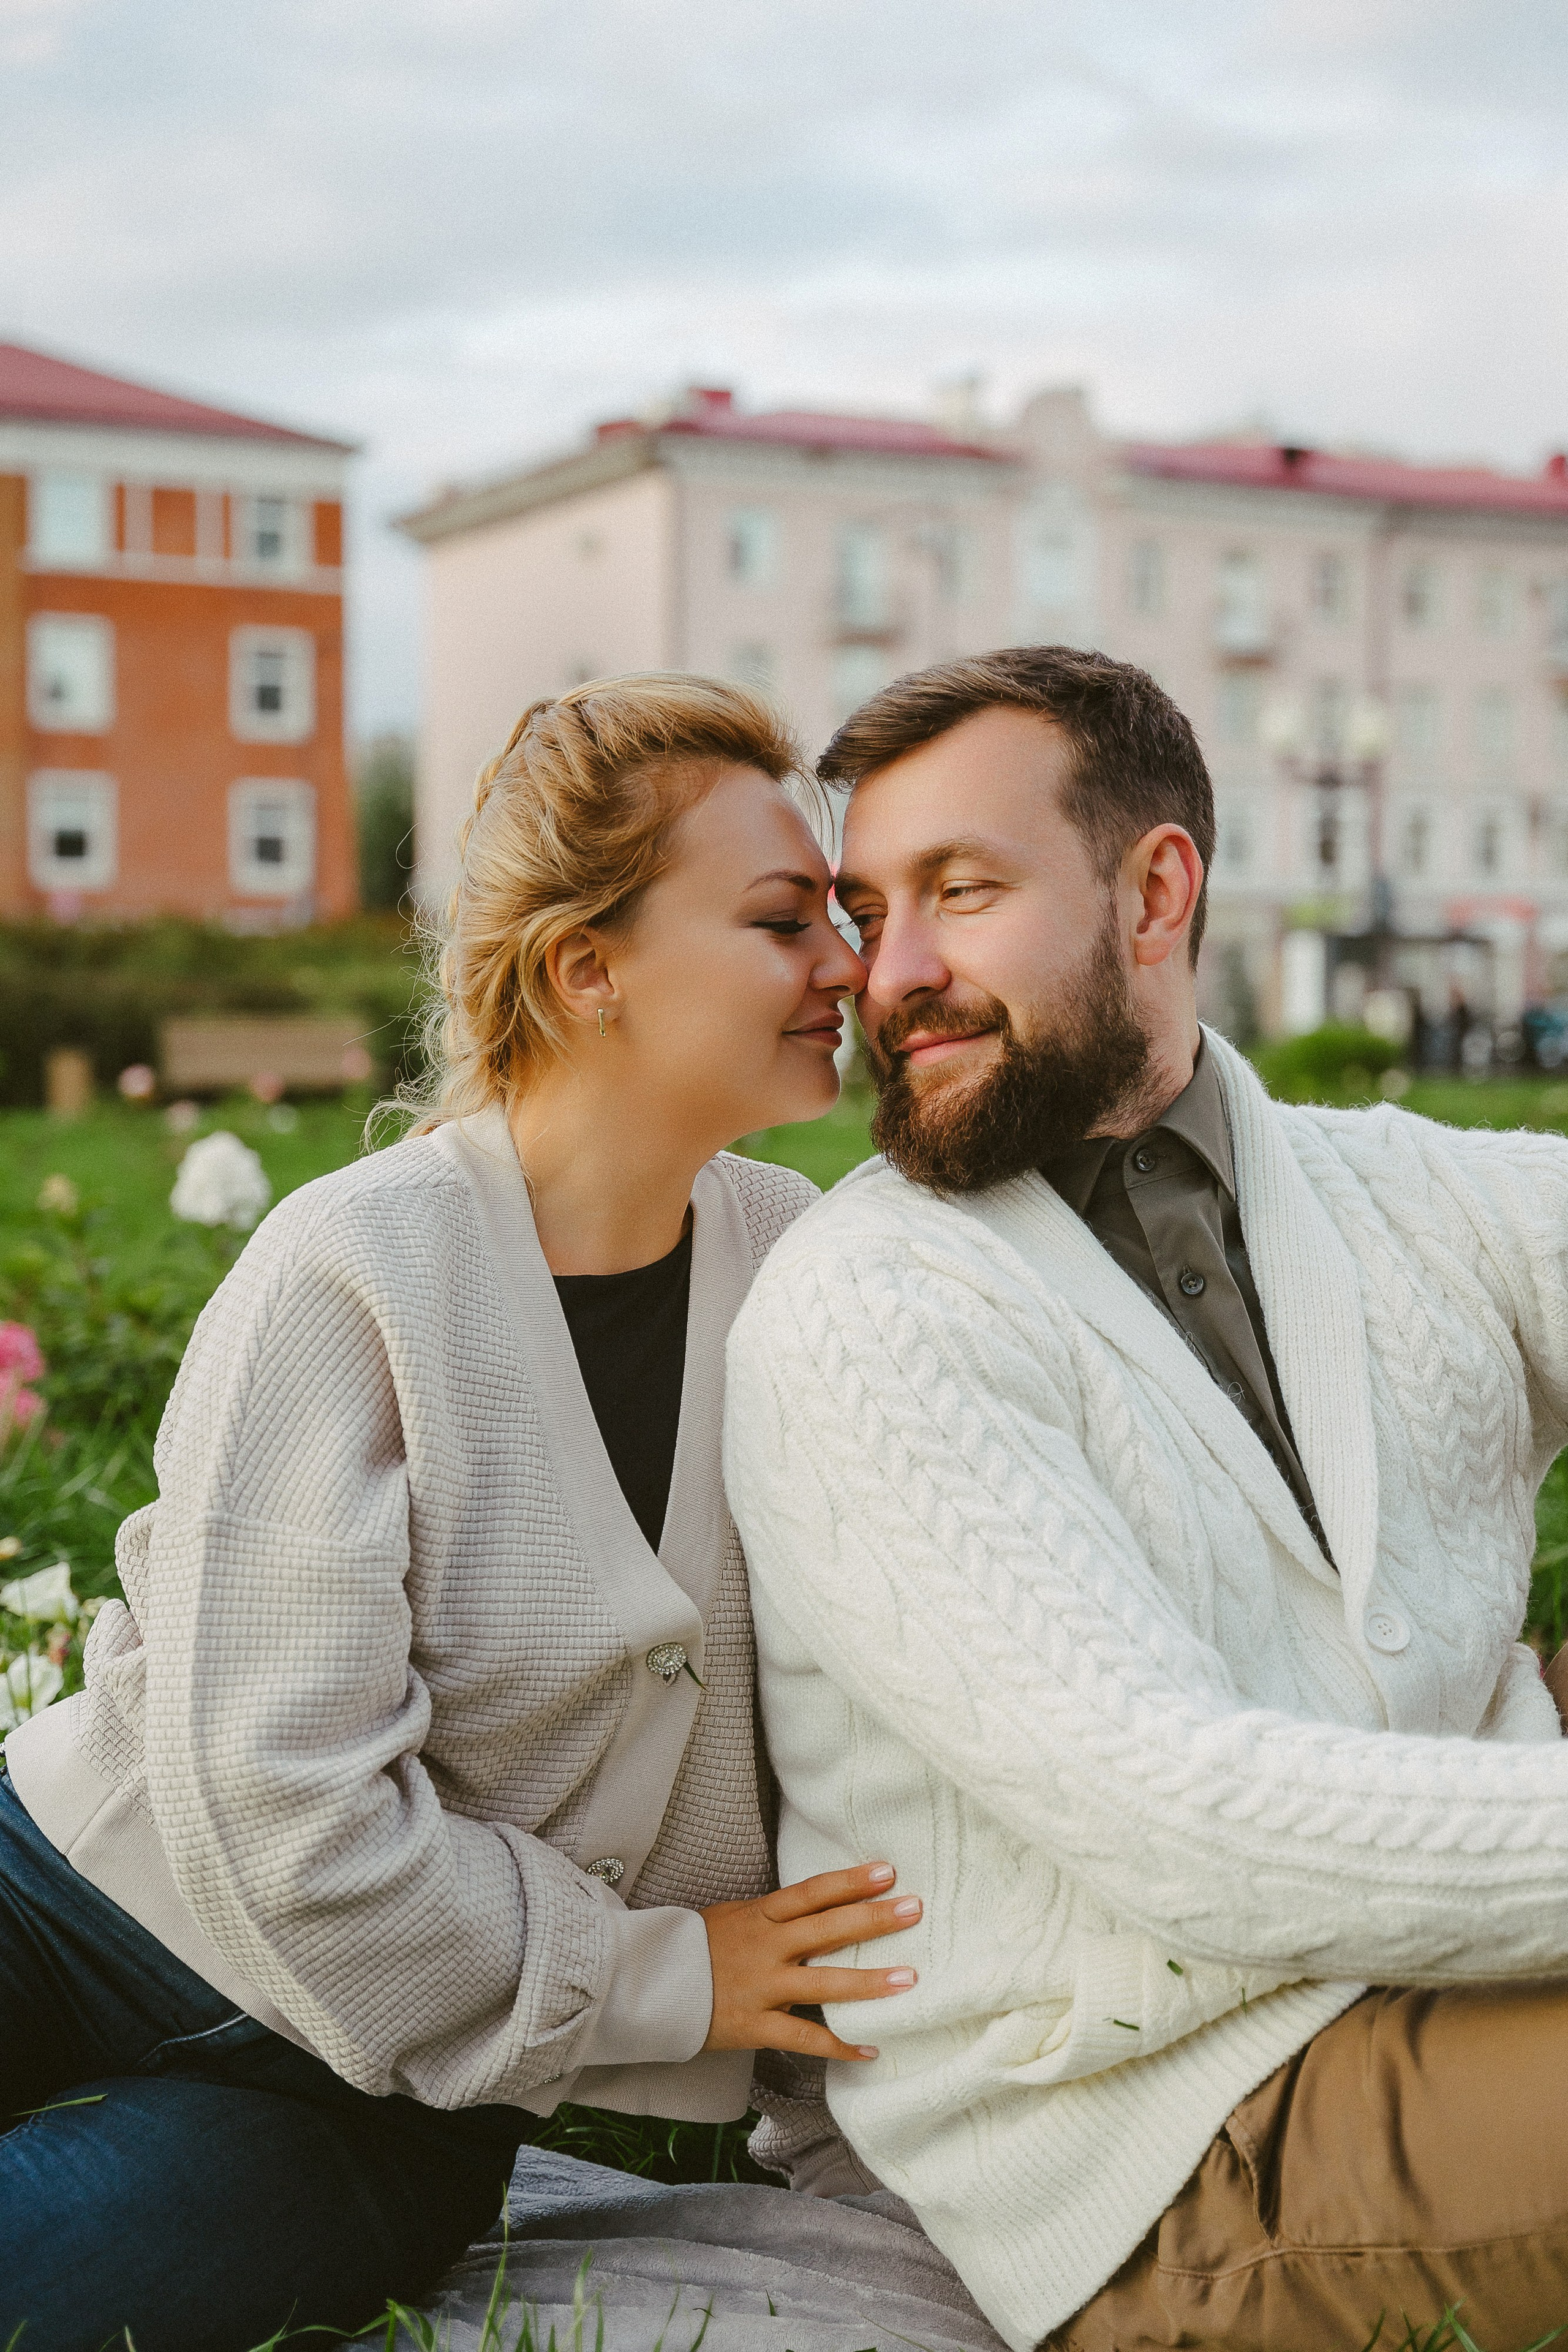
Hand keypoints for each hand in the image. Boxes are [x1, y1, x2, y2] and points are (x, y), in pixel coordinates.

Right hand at [701, 1861, 921, 2062]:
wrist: (650, 1986)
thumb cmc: (697, 1947)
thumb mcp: (734, 1917)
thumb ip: (775, 1916)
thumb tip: (820, 1906)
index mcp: (760, 1917)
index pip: (812, 1893)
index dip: (849, 1881)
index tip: (888, 1871)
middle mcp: (766, 1948)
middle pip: (827, 1930)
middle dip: (874, 1920)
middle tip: (915, 1910)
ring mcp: (762, 1988)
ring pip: (824, 1984)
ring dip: (869, 1982)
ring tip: (910, 1980)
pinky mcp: (755, 2026)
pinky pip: (804, 2039)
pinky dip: (839, 2046)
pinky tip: (871, 2050)